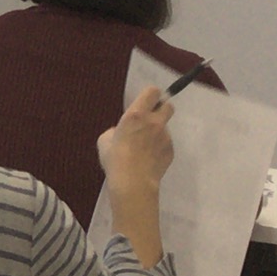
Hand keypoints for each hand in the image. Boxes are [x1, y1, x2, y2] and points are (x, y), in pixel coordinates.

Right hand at [96, 86, 173, 269]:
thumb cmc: (115, 159)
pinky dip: (159, 148)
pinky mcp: (170, 151)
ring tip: (144, 148)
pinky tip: (148, 159)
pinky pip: (165, 144)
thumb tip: (121, 132)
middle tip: (150, 119)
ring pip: (165, 128)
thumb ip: (116, 130)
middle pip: (168, 106)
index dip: (150, 95)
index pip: (153, 92)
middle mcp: (154, 122)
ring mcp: (165, 137)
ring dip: (157, 132)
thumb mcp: (105, 140)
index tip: (145, 102)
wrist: (133, 183)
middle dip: (161, 109)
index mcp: (136, 115)